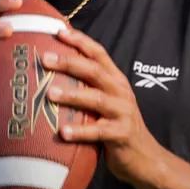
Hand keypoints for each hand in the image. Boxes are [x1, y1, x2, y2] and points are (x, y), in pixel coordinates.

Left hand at [43, 27, 159, 183]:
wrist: (144, 157)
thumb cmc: (116, 127)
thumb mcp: (106, 102)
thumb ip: (88, 88)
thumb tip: (51, 76)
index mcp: (116, 80)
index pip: (98, 53)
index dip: (80, 41)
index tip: (58, 31)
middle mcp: (120, 92)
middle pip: (94, 71)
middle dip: (69, 62)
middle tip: (45, 59)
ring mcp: (123, 112)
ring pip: (96, 99)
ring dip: (72, 95)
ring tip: (50, 93)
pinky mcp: (121, 134)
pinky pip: (98, 131)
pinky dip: (80, 131)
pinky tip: (63, 132)